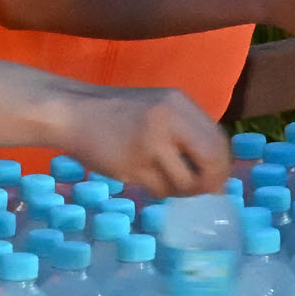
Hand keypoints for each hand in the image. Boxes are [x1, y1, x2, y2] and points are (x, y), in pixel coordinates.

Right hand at [58, 87, 231, 196]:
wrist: (72, 112)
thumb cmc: (118, 112)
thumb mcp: (159, 108)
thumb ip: (187, 130)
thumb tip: (216, 168)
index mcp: (179, 103)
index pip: (218, 140)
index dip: (222, 166)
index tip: (216, 179)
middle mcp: (169, 121)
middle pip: (211, 161)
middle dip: (210, 183)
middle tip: (202, 192)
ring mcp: (149, 144)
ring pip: (185, 182)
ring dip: (181, 191)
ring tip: (166, 181)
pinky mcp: (131, 165)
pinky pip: (160, 189)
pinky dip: (160, 191)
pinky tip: (147, 179)